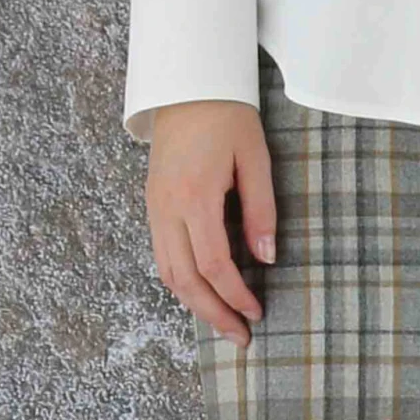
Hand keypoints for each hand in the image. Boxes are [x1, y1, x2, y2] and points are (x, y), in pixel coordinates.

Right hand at [145, 99, 277, 345]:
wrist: (187, 83)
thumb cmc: (228, 114)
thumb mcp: (255, 156)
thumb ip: (261, 209)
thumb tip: (266, 258)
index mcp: (195, 195)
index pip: (214, 264)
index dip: (236, 295)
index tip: (257, 312)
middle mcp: (167, 208)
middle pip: (185, 280)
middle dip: (213, 313)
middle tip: (240, 336)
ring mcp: (154, 208)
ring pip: (168, 273)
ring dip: (194, 303)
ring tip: (223, 321)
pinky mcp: (152, 204)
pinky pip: (162, 255)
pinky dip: (181, 280)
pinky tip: (202, 289)